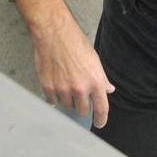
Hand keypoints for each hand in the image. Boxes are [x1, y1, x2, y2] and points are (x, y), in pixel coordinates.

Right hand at [30, 9, 114, 127]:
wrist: (54, 33)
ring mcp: (63, 89)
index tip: (99, 123)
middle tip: (78, 96)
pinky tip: (55, 85)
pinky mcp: (49, 87)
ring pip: (67, 106)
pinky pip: (53, 101)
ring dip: (67, 100)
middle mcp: (80, 89)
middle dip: (82, 106)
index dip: (101, 119)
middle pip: (83, 110)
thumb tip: (108, 89)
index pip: (101, 109)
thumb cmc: (75, 42)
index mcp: (95, 82)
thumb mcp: (94, 60)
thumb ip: (101, 78)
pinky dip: (54, 96)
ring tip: (65, 84)